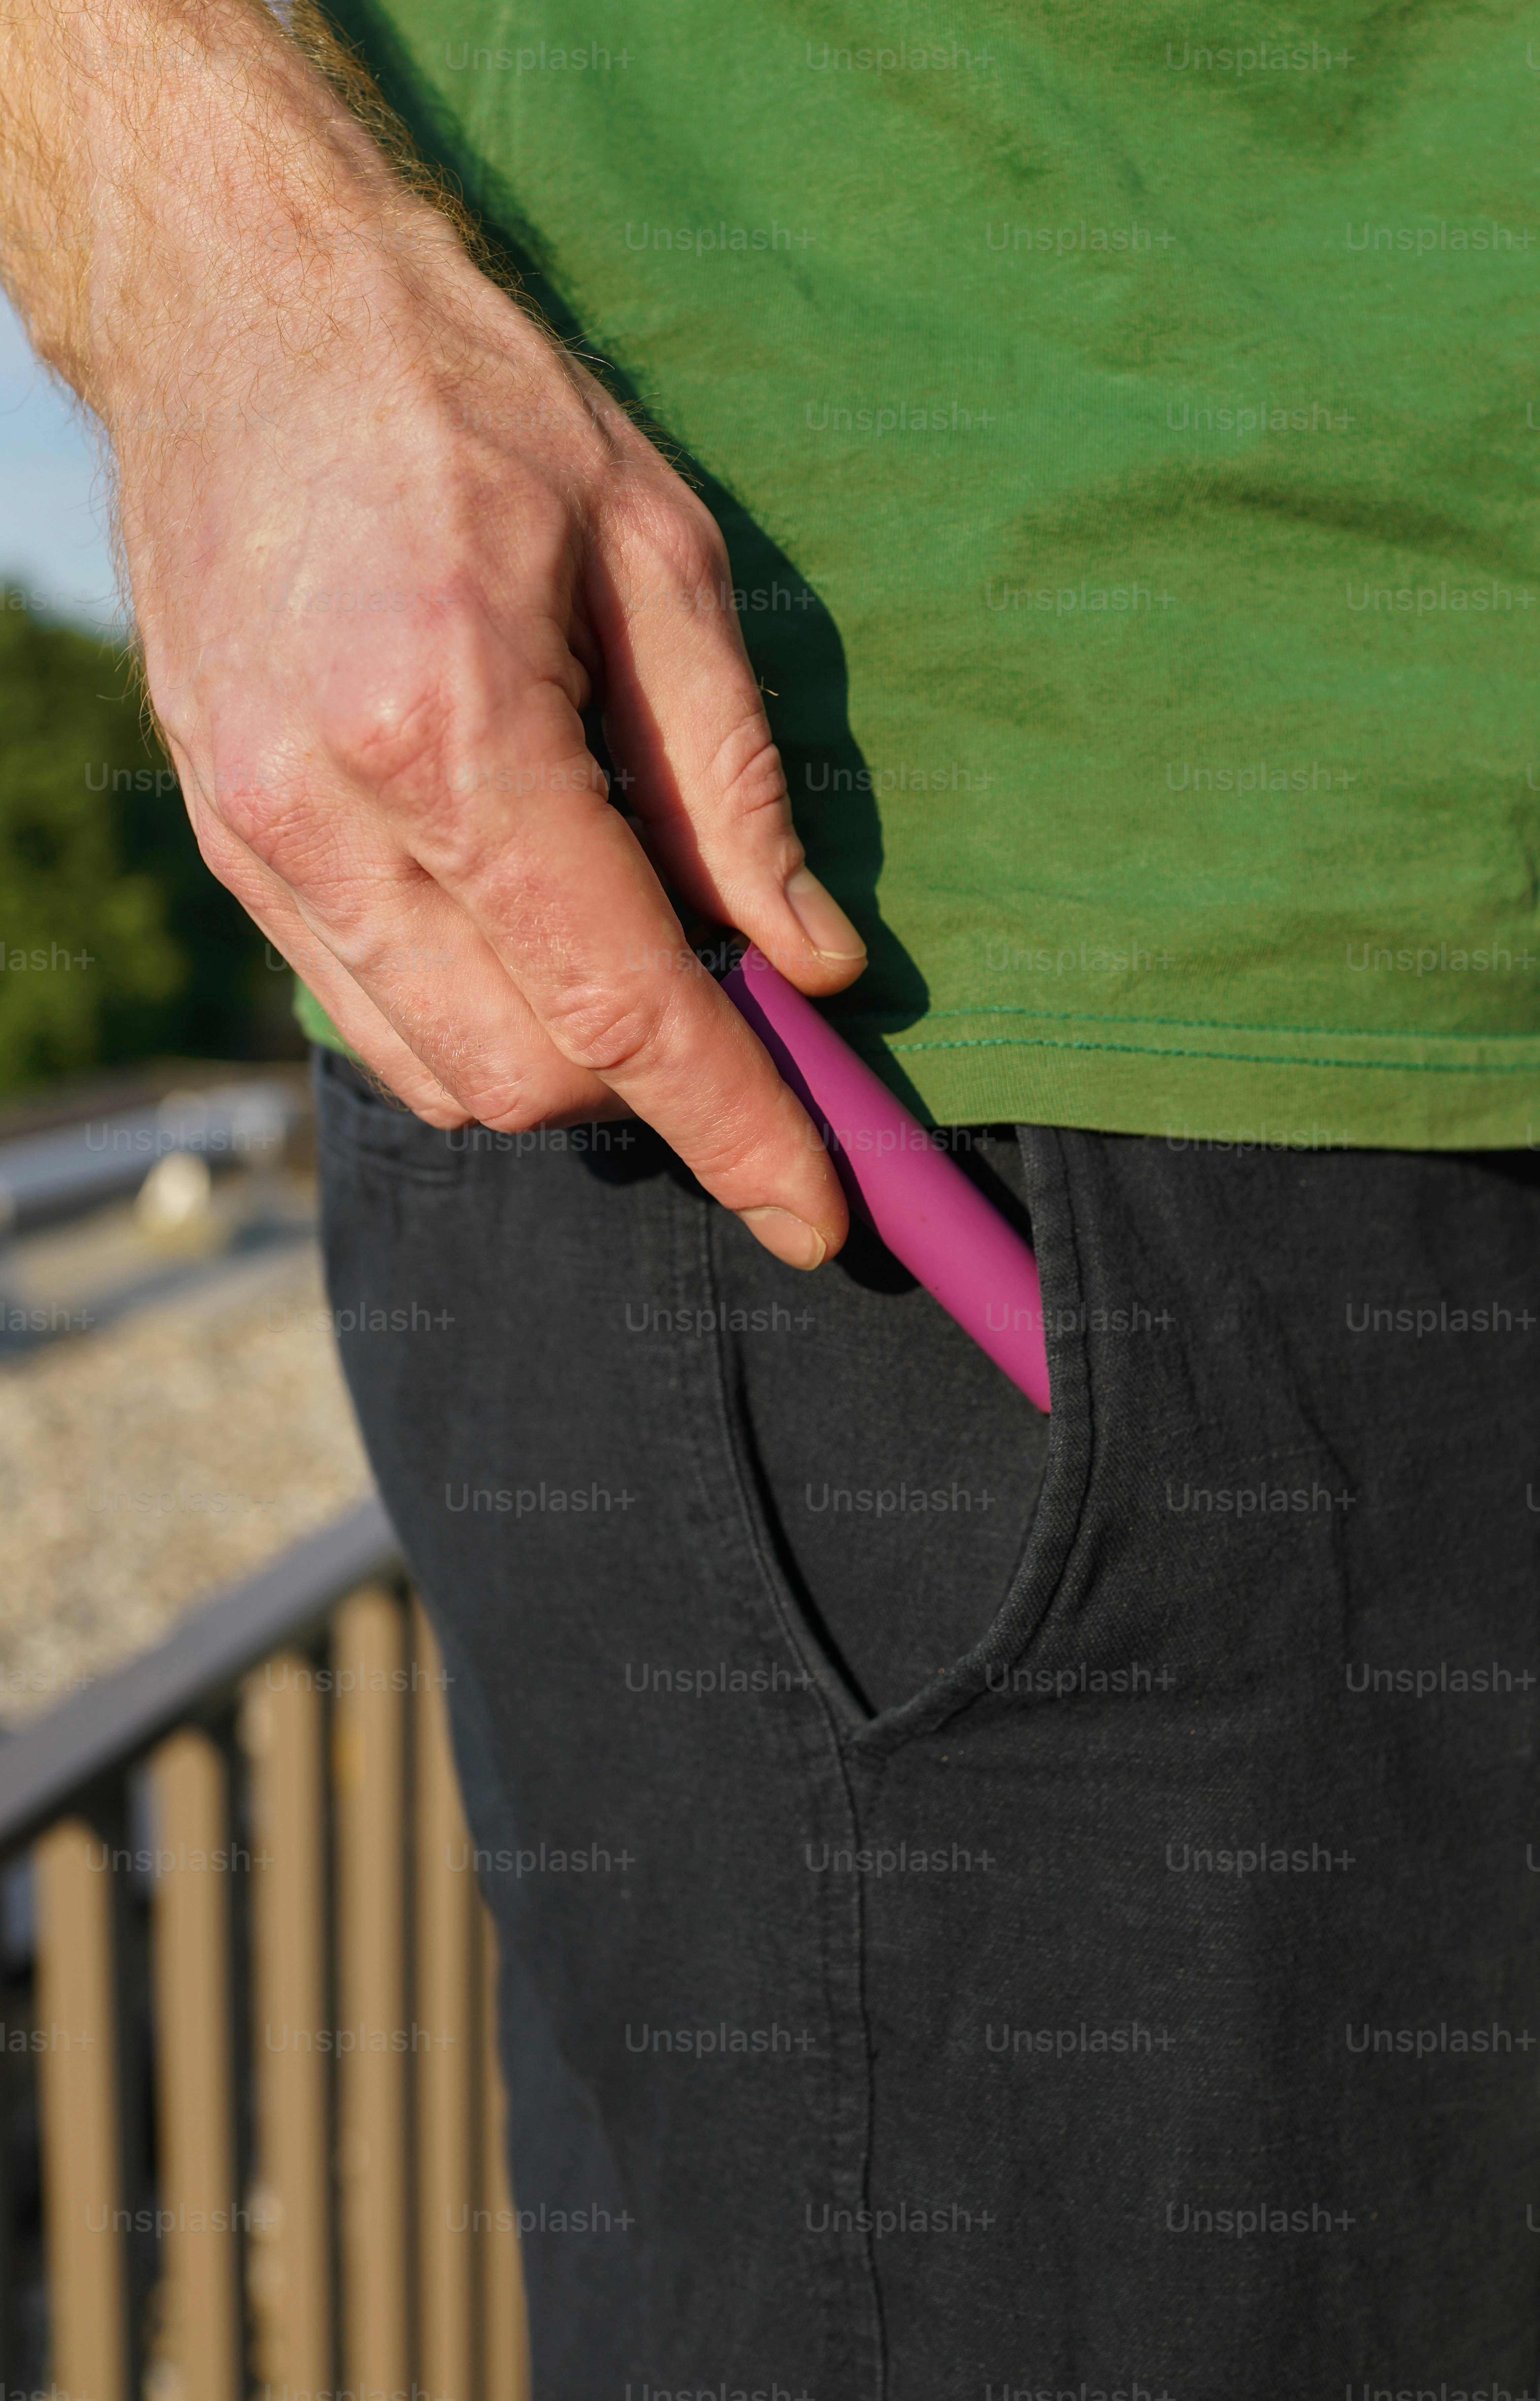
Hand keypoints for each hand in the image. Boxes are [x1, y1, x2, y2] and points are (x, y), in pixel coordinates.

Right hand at [2, 0, 862, 1266]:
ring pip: (437, 1070)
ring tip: (630, 958)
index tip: (818, 1211)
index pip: (620, 1001)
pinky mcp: (225, 842)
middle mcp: (327, 809)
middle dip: (652, 1089)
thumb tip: (810, 963)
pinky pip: (364, 1012)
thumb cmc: (467, 396)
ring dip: (560, 1062)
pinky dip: (469, 1018)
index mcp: (451, 723)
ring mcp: (254, 837)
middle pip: (524, 1070)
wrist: (235, 307)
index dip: (736, 1126)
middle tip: (740, 1018)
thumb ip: (734, 782)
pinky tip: (525, 930)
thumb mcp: (656, 549)